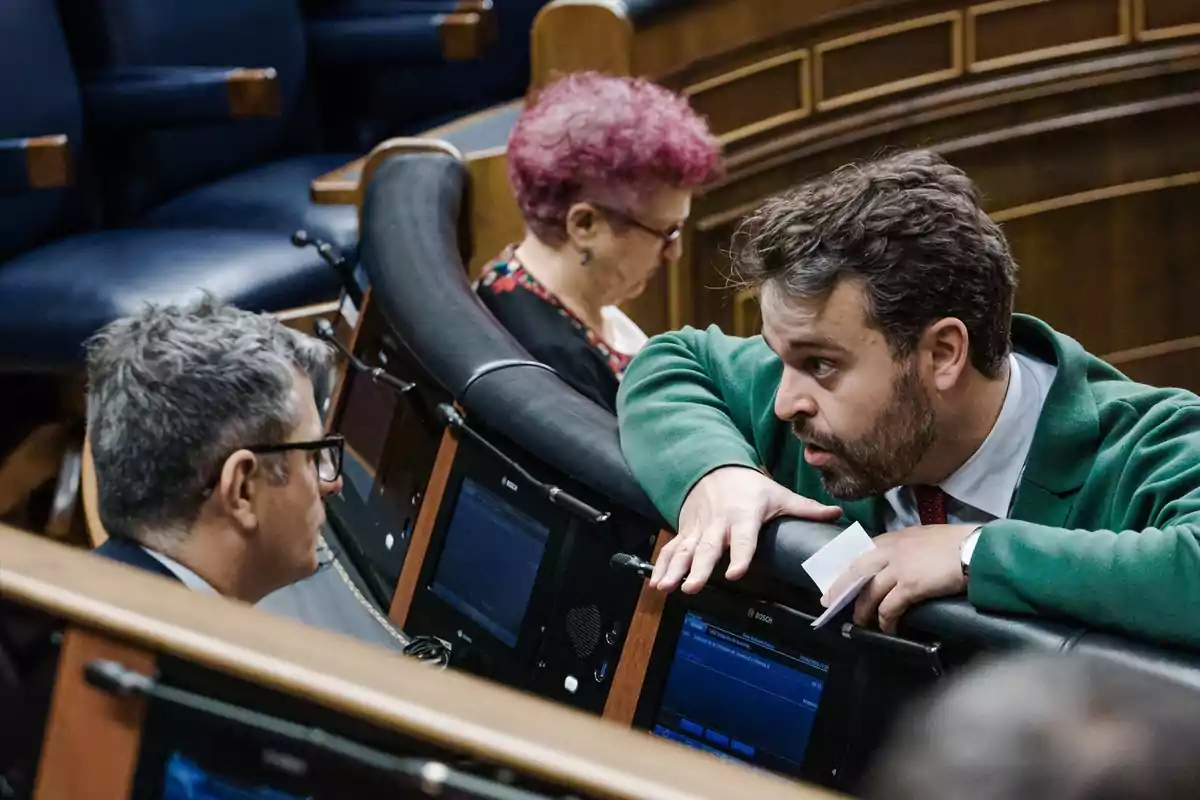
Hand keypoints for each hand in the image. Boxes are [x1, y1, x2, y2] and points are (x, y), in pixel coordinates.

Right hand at [651, 465, 841, 594]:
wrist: (714, 468)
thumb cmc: (750, 487)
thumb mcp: (778, 494)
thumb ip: (806, 509)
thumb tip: (838, 514)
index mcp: (744, 515)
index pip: (743, 538)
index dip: (740, 554)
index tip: (735, 572)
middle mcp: (719, 523)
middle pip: (708, 548)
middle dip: (699, 568)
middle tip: (692, 587)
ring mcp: (699, 527)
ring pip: (685, 550)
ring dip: (675, 569)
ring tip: (666, 587)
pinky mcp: (686, 530)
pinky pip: (672, 549)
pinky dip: (663, 565)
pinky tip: (656, 583)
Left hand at [823, 524, 974, 633]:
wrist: (976, 548)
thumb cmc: (957, 543)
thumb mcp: (924, 537)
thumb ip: (907, 548)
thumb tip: (899, 563)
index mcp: (893, 538)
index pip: (861, 552)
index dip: (847, 568)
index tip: (838, 579)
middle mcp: (890, 550)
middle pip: (855, 571)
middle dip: (840, 588)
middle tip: (829, 602)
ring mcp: (898, 568)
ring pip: (869, 592)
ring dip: (863, 610)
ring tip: (862, 622)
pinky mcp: (910, 586)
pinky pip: (889, 608)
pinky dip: (885, 621)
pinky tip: (888, 629)